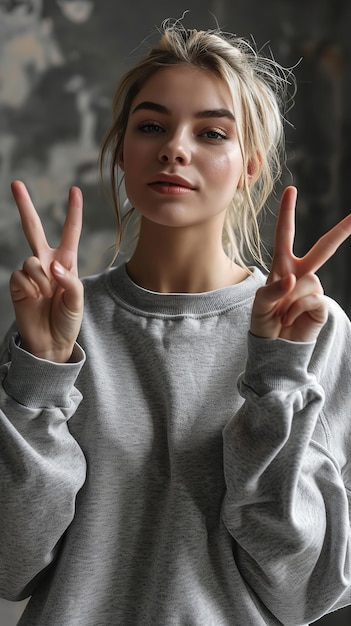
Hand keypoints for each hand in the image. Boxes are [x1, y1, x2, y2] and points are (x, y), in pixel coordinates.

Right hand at [9, 180, 83, 361]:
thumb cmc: (68, 320)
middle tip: (15, 183)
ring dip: (41, 279)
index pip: (69, 232)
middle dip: (24, 206)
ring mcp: (30, 272)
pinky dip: (31, 287)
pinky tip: (35, 299)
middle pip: (33, 228)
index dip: (73, 212)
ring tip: (46, 296)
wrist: (51, 342)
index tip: (74, 190)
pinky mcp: (17, 284)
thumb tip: (51, 266)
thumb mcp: (77, 300)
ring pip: (31, 259)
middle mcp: (46, 262)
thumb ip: (69, 281)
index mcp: (66, 262)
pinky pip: (21, 275)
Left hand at [250, 186, 350, 341]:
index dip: (288, 212)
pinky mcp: (321, 305)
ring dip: (291, 300)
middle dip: (342, 231)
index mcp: (282, 266)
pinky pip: (312, 299)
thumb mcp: (259, 304)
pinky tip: (292, 319)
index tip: (291, 189)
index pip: (285, 235)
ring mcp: (313, 288)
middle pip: (324, 247)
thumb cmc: (263, 321)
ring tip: (283, 315)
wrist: (274, 346)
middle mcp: (301, 273)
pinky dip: (297, 310)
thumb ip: (272, 289)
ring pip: (308, 282)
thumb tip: (292, 280)